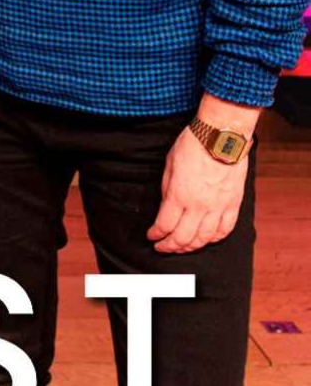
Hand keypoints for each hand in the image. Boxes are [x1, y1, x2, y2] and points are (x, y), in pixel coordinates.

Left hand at [146, 127, 249, 253]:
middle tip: (162, 248)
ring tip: (181, 247)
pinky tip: (206, 240)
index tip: (151, 236)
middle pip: (184, 237)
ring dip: (191, 247)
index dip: (156, 234)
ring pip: (205, 238)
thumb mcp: (169, 165)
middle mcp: (199, 205)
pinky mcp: (234, 204)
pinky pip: (225, 229)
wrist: (221, 137)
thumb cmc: (192, 145)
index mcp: (179, 195)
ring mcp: (219, 206)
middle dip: (170, 246)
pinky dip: (214, 239)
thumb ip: (167, 189)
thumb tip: (166, 207)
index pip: (165, 224)